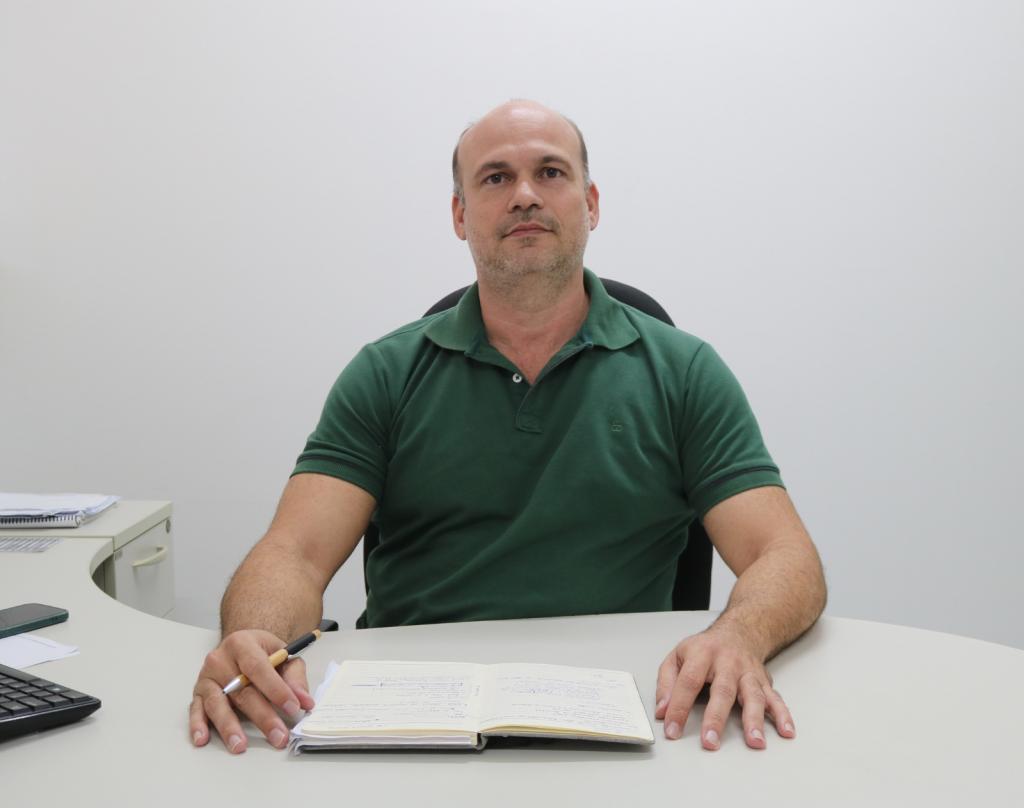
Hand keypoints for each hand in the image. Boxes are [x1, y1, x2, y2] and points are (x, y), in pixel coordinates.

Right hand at [189, 629, 315, 753]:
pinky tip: (202, 739)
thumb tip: (304, 700)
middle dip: (262, 716)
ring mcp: (206, 677)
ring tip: (239, 745)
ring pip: (216, 703)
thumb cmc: (262, 652)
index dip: (276, 689)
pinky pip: (196, 710)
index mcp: (243, 644)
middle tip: (278, 736)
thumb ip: (294, 677)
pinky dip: (198, 725)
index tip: (292, 708)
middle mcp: (220, 659)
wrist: (240, 645)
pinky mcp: (197, 693)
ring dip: (228, 726)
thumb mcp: (283, 655)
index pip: (258, 667)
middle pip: (241, 691)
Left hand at [654, 626, 794, 749]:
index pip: (688, 682)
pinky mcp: (764, 682)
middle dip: (716, 718)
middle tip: (710, 741)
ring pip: (753, 695)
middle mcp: (728, 663)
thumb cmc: (705, 648)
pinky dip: (783, 715)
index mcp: (702, 654)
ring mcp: (748, 672)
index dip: (679, 707)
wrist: (739, 631)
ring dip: (754, 720)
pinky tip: (787, 731)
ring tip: (755, 741)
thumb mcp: (677, 656)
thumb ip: (666, 683)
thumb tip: (662, 712)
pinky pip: (776, 698)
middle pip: (722, 690)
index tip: (672, 730)